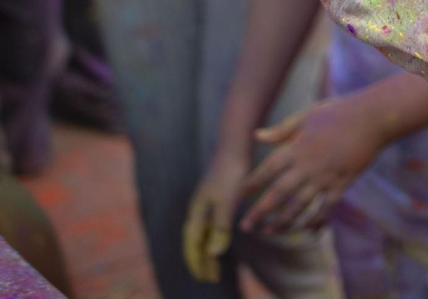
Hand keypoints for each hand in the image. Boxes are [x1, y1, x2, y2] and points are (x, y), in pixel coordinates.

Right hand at [182, 146, 248, 283]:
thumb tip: (214, 254)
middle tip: (210, 279)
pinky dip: (213, 238)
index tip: (205, 278)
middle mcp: (197, 210)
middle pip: (195, 242)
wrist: (234, 148)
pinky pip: (210, 225)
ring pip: (203, 234)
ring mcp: (205, 204)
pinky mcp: (215, 198)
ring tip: (215, 266)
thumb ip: (220, 228)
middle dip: (201, 261)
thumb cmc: (231, 175)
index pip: (193, 245)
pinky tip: (220, 241)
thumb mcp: (226, 203)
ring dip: (207, 251)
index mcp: (196, 213)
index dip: (198, 263)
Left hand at [237, 95, 384, 234]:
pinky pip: (325, 207)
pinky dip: (316, 220)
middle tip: (246, 226)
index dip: (253, 183)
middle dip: (260, 211)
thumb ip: (281, 131)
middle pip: (278, 193)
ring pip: (299, 206)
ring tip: (270, 231)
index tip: (241, 194)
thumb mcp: (306, 116)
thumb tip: (256, 136)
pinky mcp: (341, 184)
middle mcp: (307, 166)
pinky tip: (307, 230)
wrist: (370, 119)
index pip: (268, 170)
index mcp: (296, 148)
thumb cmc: (337, 113)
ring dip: (283, 221)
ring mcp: (325, 177)